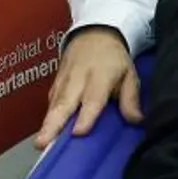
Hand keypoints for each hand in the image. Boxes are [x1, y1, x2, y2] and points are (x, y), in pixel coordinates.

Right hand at [35, 27, 141, 148]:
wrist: (94, 34)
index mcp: (100, 76)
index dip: (86, 116)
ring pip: (54, 104)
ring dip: (46, 124)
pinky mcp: (55, 83)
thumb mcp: (129, 74)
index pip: (92, 99)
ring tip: (40, 144)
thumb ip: (131, 99)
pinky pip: (51, 101)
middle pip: (64, 103)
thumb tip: (137, 121)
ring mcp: (64, 80)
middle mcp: (78, 79)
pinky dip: (47, 117)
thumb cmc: (114, 59)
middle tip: (44, 143)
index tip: (78, 133)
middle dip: (54, 124)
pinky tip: (44, 133)